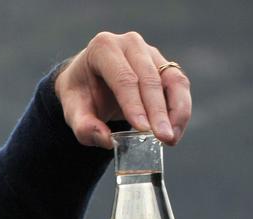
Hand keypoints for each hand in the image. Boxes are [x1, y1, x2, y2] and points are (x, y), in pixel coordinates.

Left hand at [54, 31, 191, 148]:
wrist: (87, 80)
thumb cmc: (80, 94)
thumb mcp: (72, 110)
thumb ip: (84, 126)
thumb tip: (108, 140)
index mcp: (103, 48)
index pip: (123, 77)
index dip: (134, 104)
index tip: (143, 129)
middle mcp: (130, 44)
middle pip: (150, 78)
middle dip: (158, 111)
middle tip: (163, 138)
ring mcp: (150, 52)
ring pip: (172, 79)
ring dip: (176, 111)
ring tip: (171, 138)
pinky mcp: (164, 65)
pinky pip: (179, 85)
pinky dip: (180, 109)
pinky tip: (174, 131)